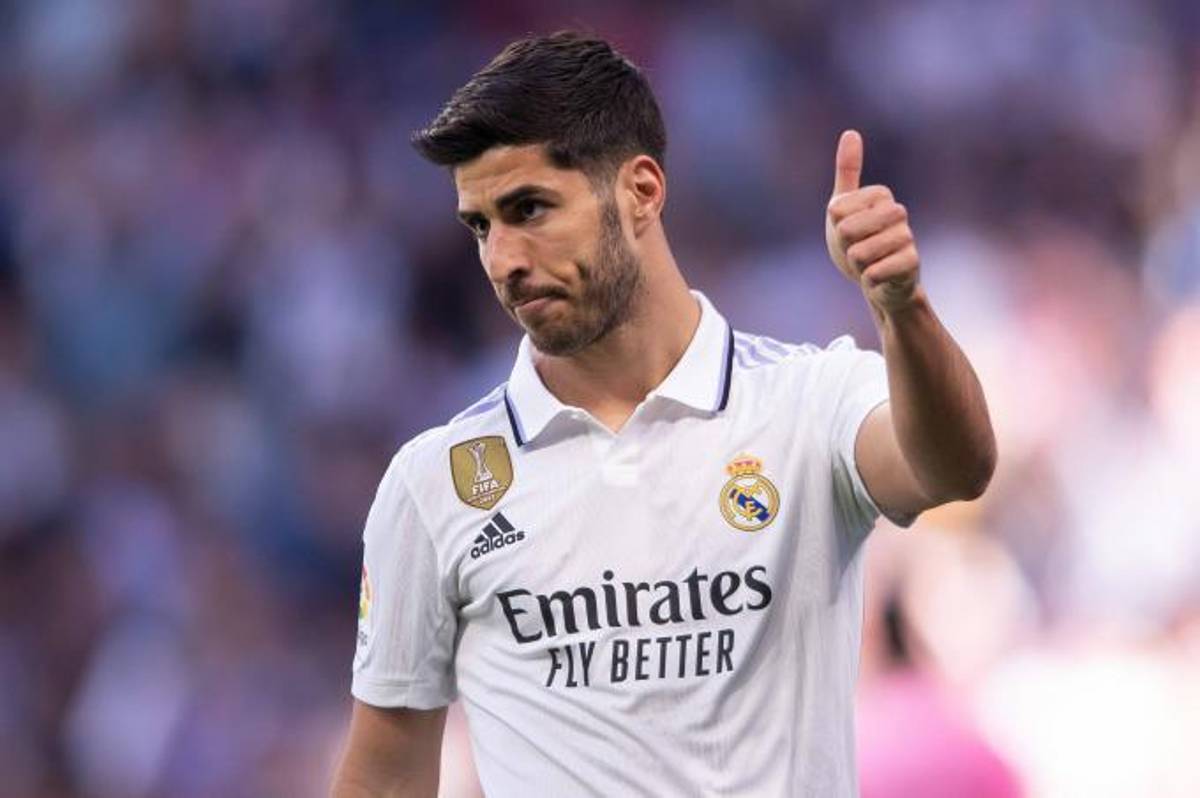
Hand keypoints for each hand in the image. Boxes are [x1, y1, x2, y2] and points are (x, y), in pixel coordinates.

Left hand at [825, 130, 920, 316]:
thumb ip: (847, 172)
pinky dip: (869, 280)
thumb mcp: (843, 207)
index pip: (836, 212)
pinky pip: (874, 272)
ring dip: (857, 266)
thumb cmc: (859, 242)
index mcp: (880, 195)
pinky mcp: (913, 263)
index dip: (835, 228)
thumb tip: (851, 132)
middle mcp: (898, 212)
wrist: (881, 282)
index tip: (848, 233)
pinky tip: (880, 278)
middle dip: (845, 247)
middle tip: (858, 250)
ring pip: (858, 254)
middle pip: (846, 230)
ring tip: (869, 264)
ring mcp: (907, 237)